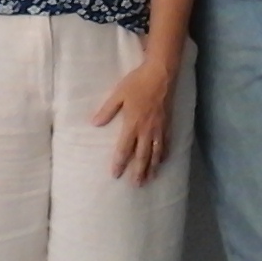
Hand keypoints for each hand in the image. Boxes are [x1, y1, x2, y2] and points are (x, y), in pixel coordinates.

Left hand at [94, 59, 174, 184]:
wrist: (161, 75)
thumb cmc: (137, 83)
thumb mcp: (118, 94)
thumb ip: (107, 110)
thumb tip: (94, 123)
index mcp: (133, 124)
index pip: (125, 148)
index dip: (120, 162)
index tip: (115, 174)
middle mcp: (146, 130)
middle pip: (142, 156)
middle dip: (138, 171)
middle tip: (135, 185)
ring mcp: (159, 129)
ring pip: (156, 153)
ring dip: (152, 168)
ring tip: (149, 179)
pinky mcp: (168, 125)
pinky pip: (166, 144)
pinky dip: (164, 155)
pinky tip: (162, 162)